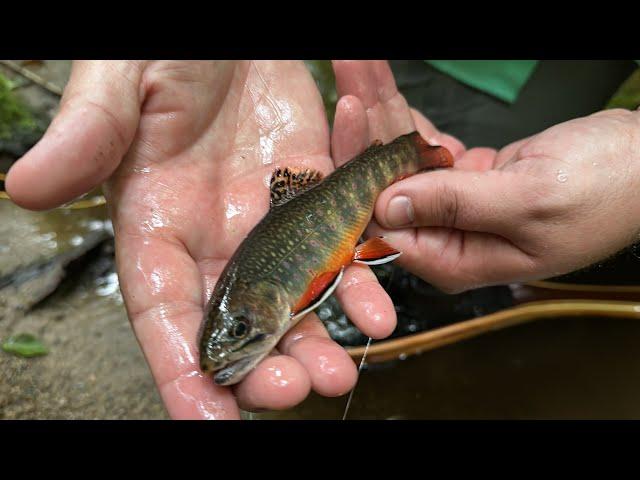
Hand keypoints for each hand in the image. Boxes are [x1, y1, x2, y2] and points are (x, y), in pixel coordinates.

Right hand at [6, 61, 395, 418]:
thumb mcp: (122, 82)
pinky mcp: (316, 200)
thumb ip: (89, 134)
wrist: (236, 33)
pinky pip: (339, 253)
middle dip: (260, 366)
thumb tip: (26, 184)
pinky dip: (357, 284)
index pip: (164, 313)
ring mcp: (270, 225)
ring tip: (340, 372)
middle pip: (237, 322)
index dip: (181, 369)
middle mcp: (216, 240)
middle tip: (289, 390)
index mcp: (158, 224)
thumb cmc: (166, 50)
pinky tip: (377, 310)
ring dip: (316, 341)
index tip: (205, 420)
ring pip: (293, 302)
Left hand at [332, 60, 639, 292]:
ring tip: (356, 61)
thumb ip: (454, 205)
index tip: (347, 114)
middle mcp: (443, 237)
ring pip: (398, 155)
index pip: (384, 223)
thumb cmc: (604, 190)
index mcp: (454, 259)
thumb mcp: (529, 199)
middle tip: (348, 68)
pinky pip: (421, 142)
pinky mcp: (459, 175)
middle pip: (384, 182)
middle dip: (364, 124)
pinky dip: (405, 111)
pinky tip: (380, 81)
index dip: (359, 171)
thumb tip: (383, 207)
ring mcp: (449, 205)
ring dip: (380, 106)